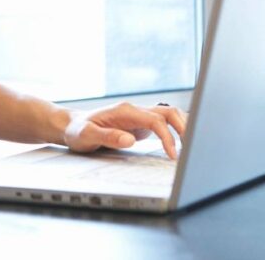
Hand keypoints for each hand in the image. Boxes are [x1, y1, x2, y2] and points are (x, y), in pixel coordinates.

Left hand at [63, 102, 187, 158]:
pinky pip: (164, 124)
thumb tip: (130, 140)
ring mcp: (139, 117)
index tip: (172, 154)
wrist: (72, 126)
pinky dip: (175, 131)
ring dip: (183, 126)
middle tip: (193, 147)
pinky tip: (182, 143)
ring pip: (169, 115)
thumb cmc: (78, 130)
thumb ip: (108, 137)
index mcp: (125, 111)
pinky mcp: (140, 125)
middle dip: (184, 127)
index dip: (168, 136)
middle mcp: (135, 111)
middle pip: (169, 112)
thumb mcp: (87, 136)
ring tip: (192, 145)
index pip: (155, 120)